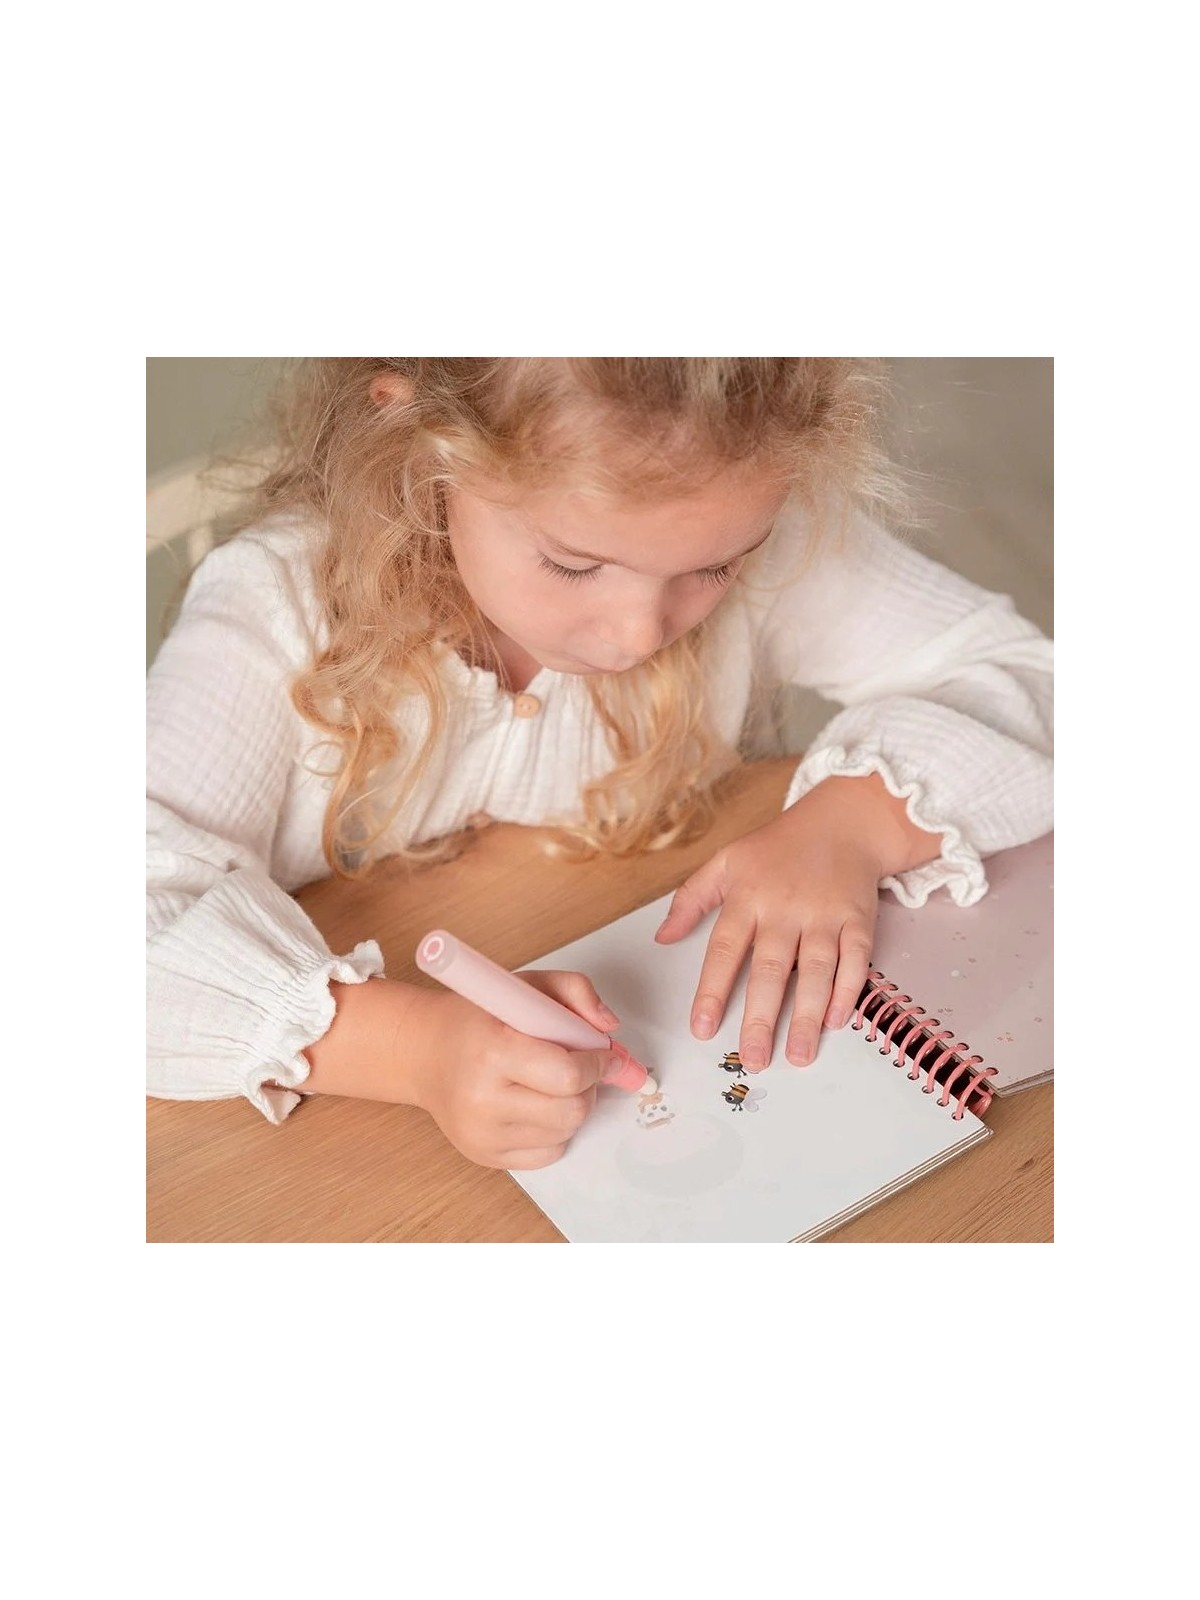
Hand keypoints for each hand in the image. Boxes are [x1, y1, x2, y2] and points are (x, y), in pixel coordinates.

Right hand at [408, 969, 628, 1169]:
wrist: (425, 1053)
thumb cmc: (477, 1019)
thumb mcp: (525, 986)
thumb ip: (575, 991)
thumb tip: (609, 1027)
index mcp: (492, 1051)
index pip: (567, 1075)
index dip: (598, 1063)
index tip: (605, 1053)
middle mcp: (482, 1099)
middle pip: (572, 1110)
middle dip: (589, 1086)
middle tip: (579, 1066)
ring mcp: (482, 1134)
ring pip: (565, 1132)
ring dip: (573, 1106)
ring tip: (551, 1082)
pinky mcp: (485, 1156)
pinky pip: (549, 1152)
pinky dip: (555, 1129)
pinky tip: (535, 1104)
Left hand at [654, 775, 940, 1072]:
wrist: (843, 822)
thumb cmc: (779, 847)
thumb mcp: (726, 861)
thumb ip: (691, 899)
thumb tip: (662, 937)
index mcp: (748, 897)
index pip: (725, 950)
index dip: (711, 991)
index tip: (702, 1028)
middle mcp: (785, 909)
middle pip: (770, 970)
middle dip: (761, 1019)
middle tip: (753, 1059)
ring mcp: (824, 915)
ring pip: (815, 972)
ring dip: (807, 1016)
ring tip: (798, 1055)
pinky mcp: (858, 919)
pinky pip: (855, 960)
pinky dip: (848, 991)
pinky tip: (835, 1020)